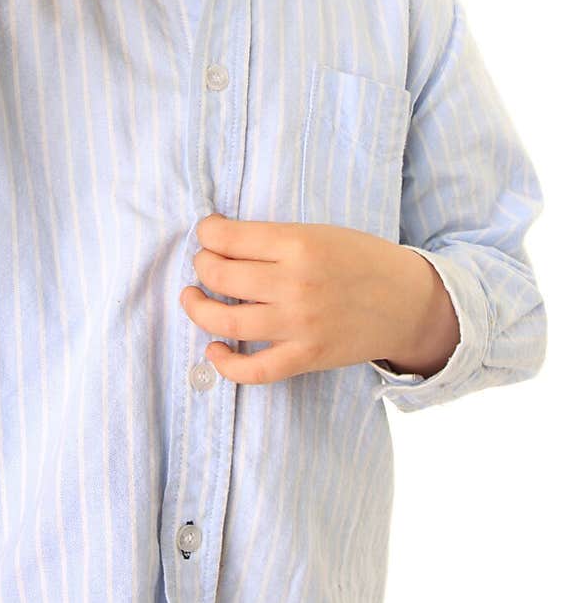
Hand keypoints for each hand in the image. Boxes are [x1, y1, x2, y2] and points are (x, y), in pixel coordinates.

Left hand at [180, 214, 458, 384]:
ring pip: (227, 321)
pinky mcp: (306, 357)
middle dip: (202, 266)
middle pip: (220, 276)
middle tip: (204, 263)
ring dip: (198, 309)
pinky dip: (226, 364)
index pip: (227, 237)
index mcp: (299, 244)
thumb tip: (221, 241)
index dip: (206, 233)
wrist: (409, 302)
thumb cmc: (361, 260)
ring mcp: (300, 324)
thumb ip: (274, 239)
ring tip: (193, 298)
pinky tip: (215, 349)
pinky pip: (255, 370)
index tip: (206, 233)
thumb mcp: (319, 233)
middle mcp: (295, 284)